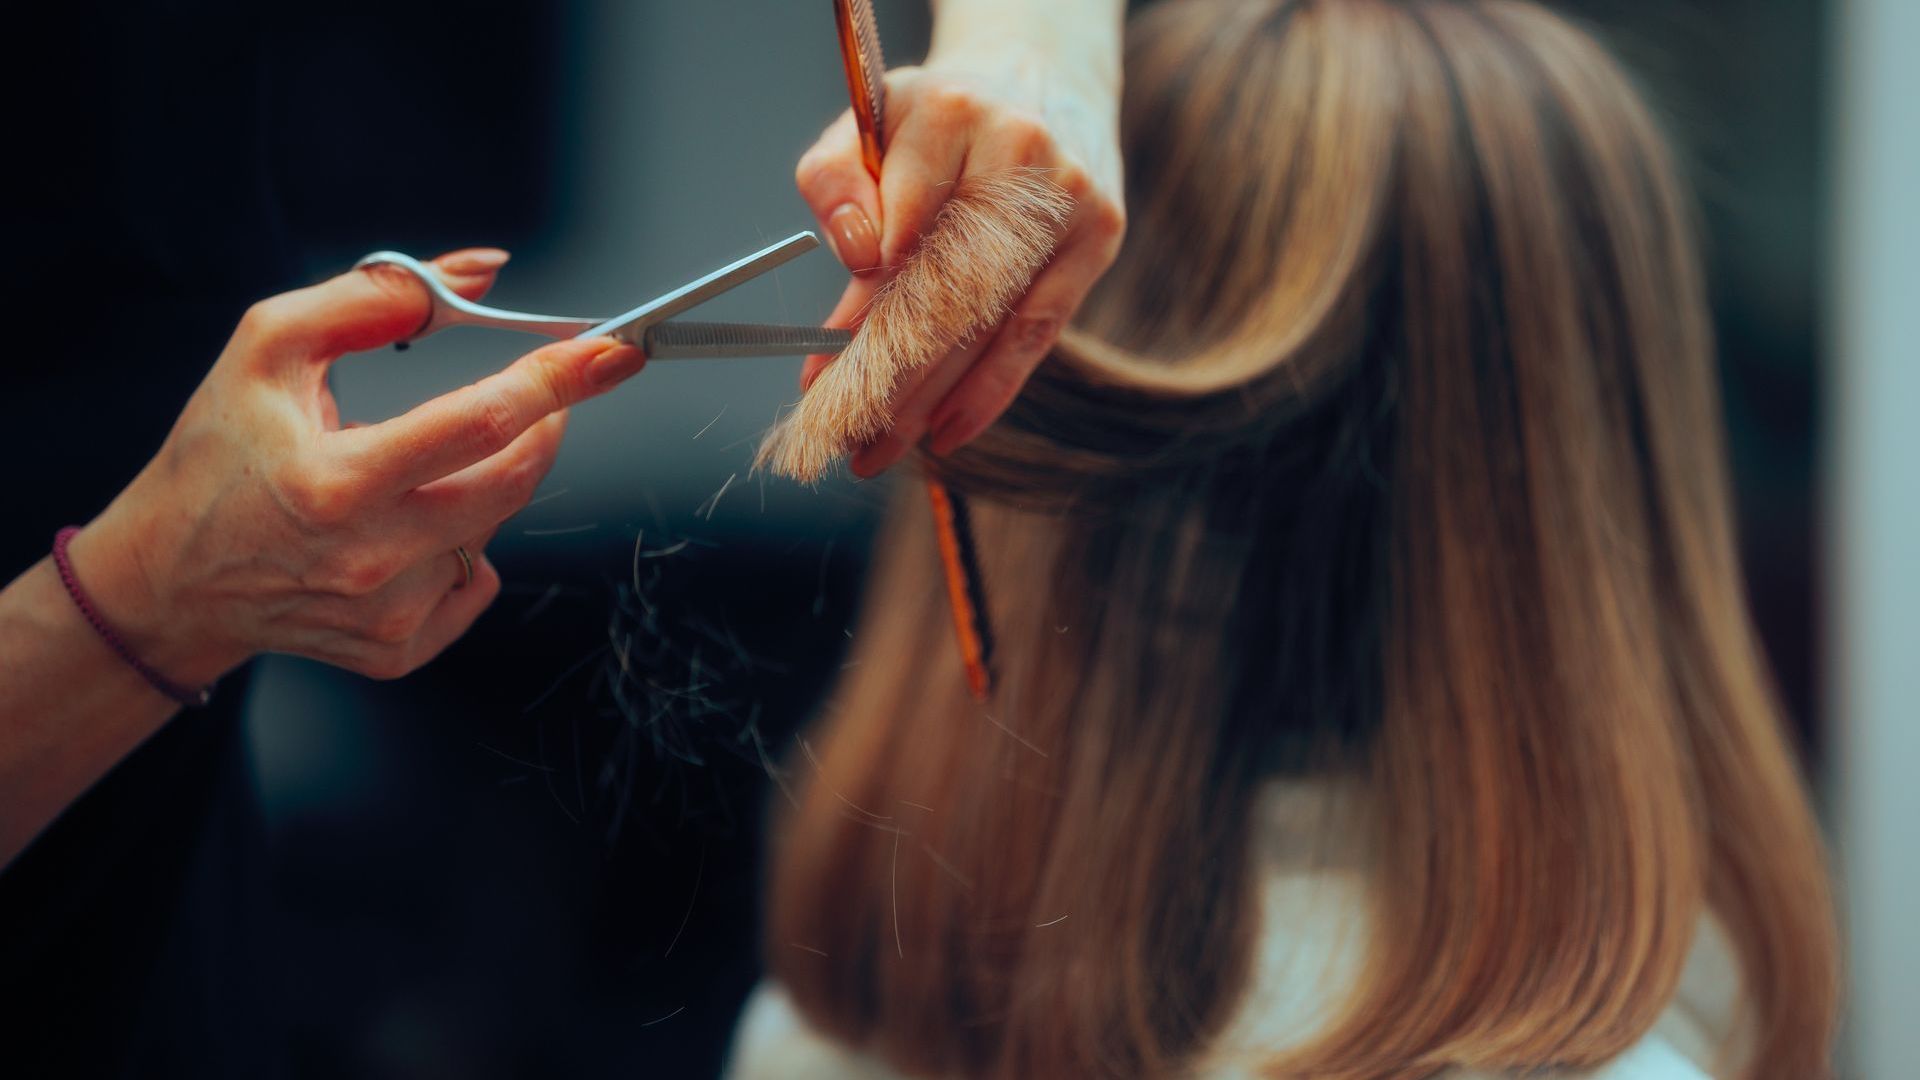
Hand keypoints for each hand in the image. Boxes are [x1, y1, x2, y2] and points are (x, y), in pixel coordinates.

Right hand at [66, 251, 645, 684]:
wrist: (170, 579)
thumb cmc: (218, 456)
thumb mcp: (268, 347)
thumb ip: (376, 296)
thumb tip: (483, 274)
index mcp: (337, 482)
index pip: (484, 422)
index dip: (558, 381)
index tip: (611, 354)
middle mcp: (370, 558)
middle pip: (511, 480)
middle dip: (543, 425)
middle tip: (536, 395)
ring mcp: (388, 613)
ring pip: (495, 528)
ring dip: (478, 486)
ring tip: (406, 475)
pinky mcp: (398, 651)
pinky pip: (476, 583)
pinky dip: (459, 549)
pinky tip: (401, 535)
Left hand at [793, 40, 1125, 476]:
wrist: (1042, 73)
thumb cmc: (943, 113)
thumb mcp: (870, 121)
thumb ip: (837, 183)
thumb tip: (856, 259)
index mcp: (951, 115)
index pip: (896, 238)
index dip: (854, 320)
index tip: (817, 381)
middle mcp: (1019, 154)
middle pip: (946, 292)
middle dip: (889, 380)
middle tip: (842, 441)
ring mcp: (1068, 199)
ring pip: (990, 322)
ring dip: (931, 400)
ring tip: (881, 450)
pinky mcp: (1099, 236)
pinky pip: (1038, 331)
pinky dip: (991, 390)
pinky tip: (949, 431)